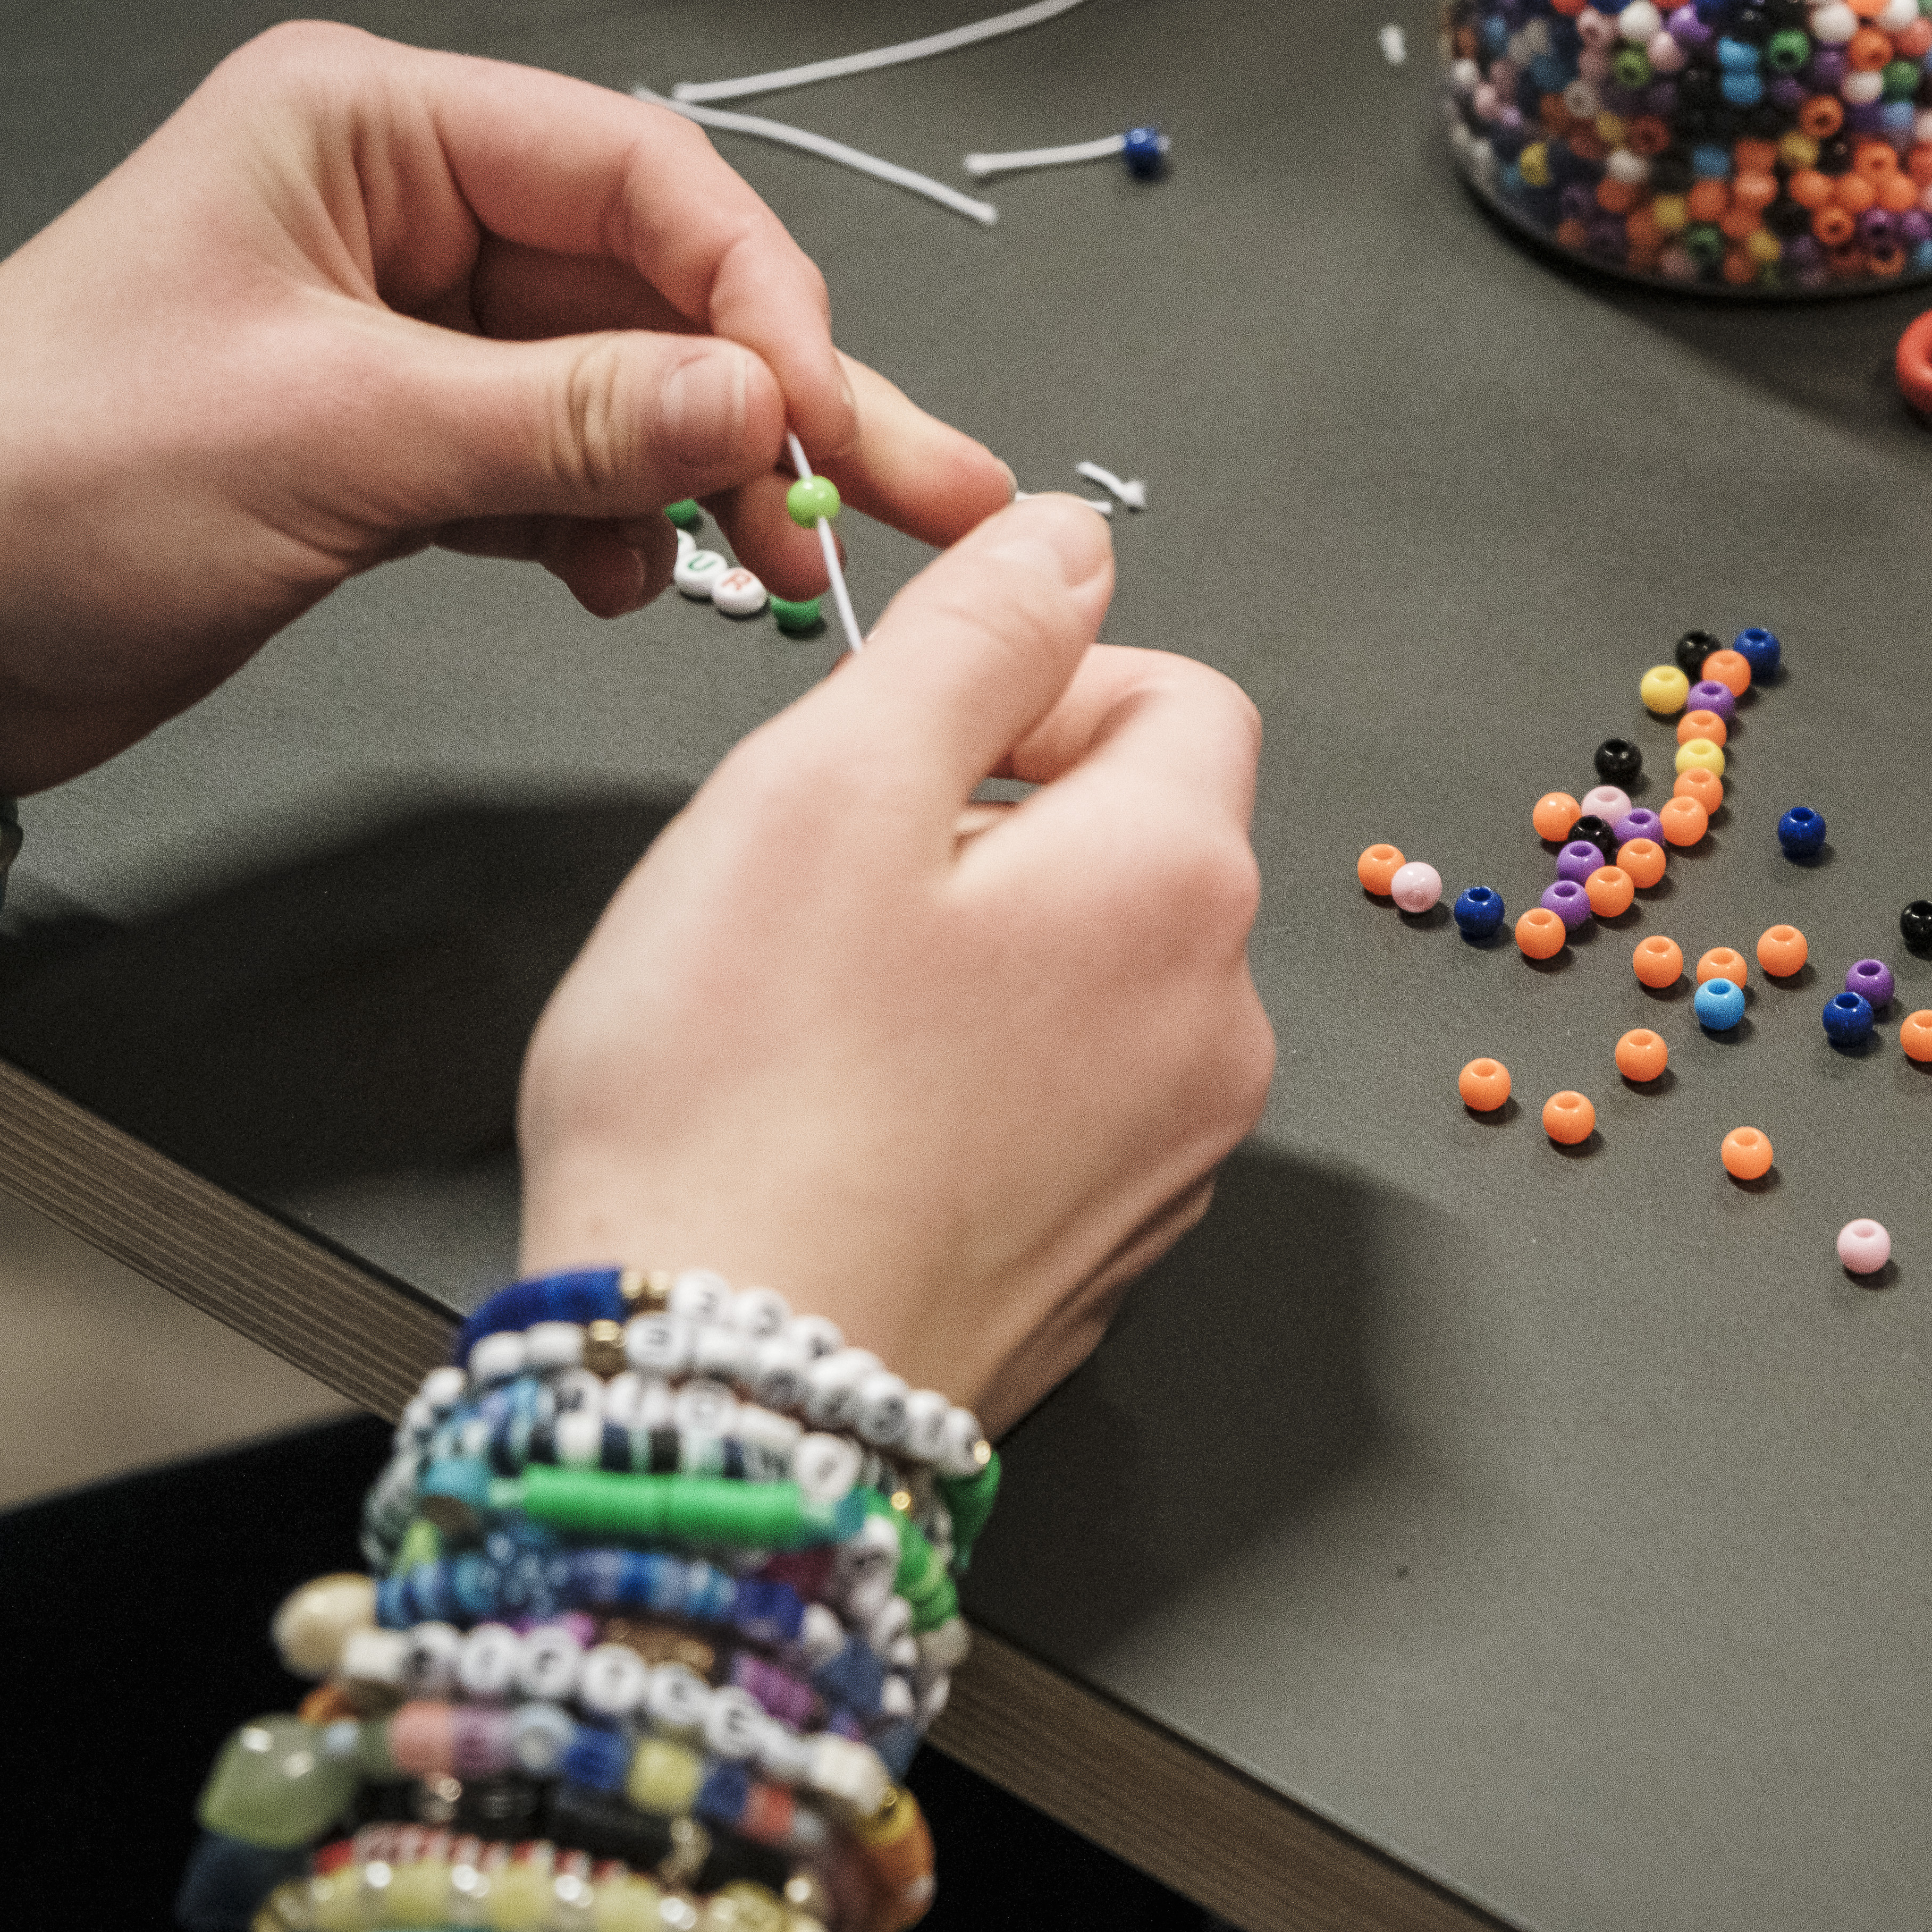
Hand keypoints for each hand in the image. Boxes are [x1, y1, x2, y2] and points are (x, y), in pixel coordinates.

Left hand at [0, 20, 1011, 792]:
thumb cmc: (43, 479)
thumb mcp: (335, 436)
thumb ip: (570, 422)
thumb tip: (761, 410)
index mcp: (369, 130)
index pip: (643, 179)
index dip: (757, 297)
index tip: (820, 412)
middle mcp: (404, 207)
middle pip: (664, 290)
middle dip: (788, 403)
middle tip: (933, 489)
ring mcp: (413, 325)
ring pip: (636, 388)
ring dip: (715, 482)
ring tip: (785, 568)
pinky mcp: (408, 434)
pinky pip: (575, 464)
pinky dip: (621, 527)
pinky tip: (627, 578)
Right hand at [514, 498, 1271, 1432]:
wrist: (714, 1391)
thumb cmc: (740, 1110)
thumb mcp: (832, 784)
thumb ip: (974, 634)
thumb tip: (1066, 540)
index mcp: (1176, 885)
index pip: (1176, 694)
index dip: (1036, 686)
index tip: (915, 742)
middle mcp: (1217, 1023)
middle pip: (1137, 836)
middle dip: (993, 825)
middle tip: (829, 889)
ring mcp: (1172, 1153)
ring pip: (1092, 972)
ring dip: (975, 955)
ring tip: (824, 1014)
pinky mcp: (1103, 1245)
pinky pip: (1062, 1099)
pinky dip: (969, 1079)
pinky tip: (848, 1116)